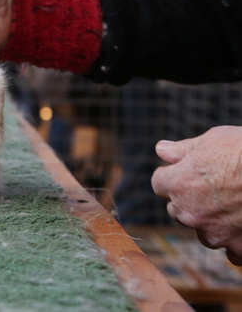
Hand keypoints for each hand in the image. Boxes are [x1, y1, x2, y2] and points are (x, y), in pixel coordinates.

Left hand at [151, 126, 241, 264]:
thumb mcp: (212, 140)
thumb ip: (182, 149)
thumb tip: (162, 150)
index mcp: (178, 184)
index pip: (159, 183)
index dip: (173, 175)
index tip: (186, 170)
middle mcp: (190, 212)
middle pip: (177, 210)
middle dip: (189, 200)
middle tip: (213, 188)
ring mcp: (214, 232)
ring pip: (203, 233)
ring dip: (212, 224)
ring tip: (232, 208)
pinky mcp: (239, 246)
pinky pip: (231, 252)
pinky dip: (237, 243)